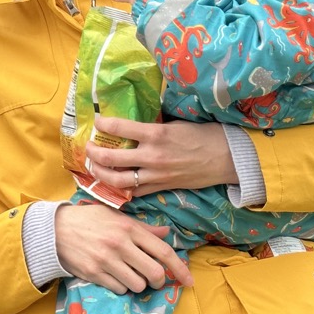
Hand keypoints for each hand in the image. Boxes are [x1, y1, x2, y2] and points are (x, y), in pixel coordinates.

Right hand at [54, 203, 191, 293]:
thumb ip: (142, 228)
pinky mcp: (94, 273)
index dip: (180, 269)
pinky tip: (113, 276)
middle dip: (158, 280)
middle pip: (154, 273)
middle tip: (152, 278)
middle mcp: (120, 244)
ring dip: (137, 284)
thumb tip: (166, 233)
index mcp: (129, 228)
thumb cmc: (89, 220)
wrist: (54, 229)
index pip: (163, 252)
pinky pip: (119, 289)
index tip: (189, 281)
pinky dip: (120, 287)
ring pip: (137, 285)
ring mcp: (106, 260)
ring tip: (128, 274)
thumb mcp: (116, 217)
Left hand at [84, 116, 236, 196]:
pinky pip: (135, 192)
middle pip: (111, 158)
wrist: (225, 158)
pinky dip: (121, 189)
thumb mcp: (174, 124)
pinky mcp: (161, 187)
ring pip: (119, 179)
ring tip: (94, 167)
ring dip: (101, 174)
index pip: (119, 127)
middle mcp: (152, 155)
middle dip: (94, 153)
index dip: (103, 124)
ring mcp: (156, 174)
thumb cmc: (202, 135)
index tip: (98, 121)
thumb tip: (131, 123)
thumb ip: (152, 127)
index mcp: (156, 134)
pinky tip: (112, 184)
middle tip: (88, 148)